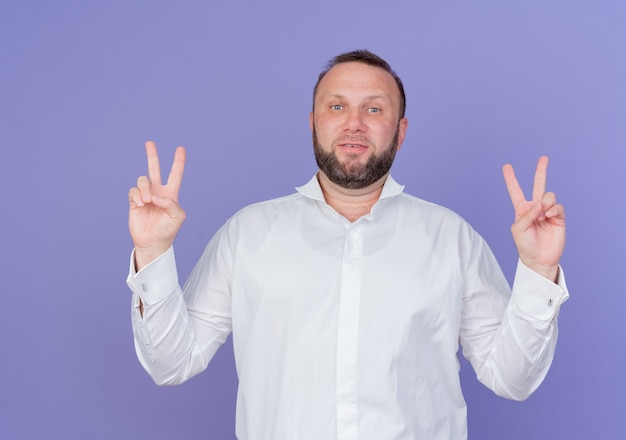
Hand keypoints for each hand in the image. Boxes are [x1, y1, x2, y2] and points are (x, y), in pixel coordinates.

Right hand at [128, 141, 186, 269]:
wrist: (153, 242)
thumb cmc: (168, 230)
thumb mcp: (177, 216)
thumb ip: (171, 203)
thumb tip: (155, 194)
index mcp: (171, 194)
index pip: (175, 174)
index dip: (178, 162)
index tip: (181, 149)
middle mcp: (157, 192)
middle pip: (154, 169)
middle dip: (152, 156)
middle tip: (150, 143)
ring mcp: (145, 196)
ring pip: (143, 180)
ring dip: (145, 189)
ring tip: (148, 201)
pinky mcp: (134, 201)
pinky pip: (133, 191)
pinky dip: (137, 196)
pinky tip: (141, 204)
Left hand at [502, 156, 564, 281]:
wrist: (539, 258)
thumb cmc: (525, 245)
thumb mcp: (518, 230)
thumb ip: (526, 215)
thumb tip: (539, 203)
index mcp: (521, 209)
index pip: (515, 191)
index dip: (511, 179)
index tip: (506, 166)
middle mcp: (535, 208)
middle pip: (538, 185)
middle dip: (541, 171)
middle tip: (544, 158)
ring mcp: (547, 211)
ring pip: (549, 195)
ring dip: (545, 203)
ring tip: (542, 215)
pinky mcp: (559, 217)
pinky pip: (557, 206)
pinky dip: (553, 209)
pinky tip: (549, 216)